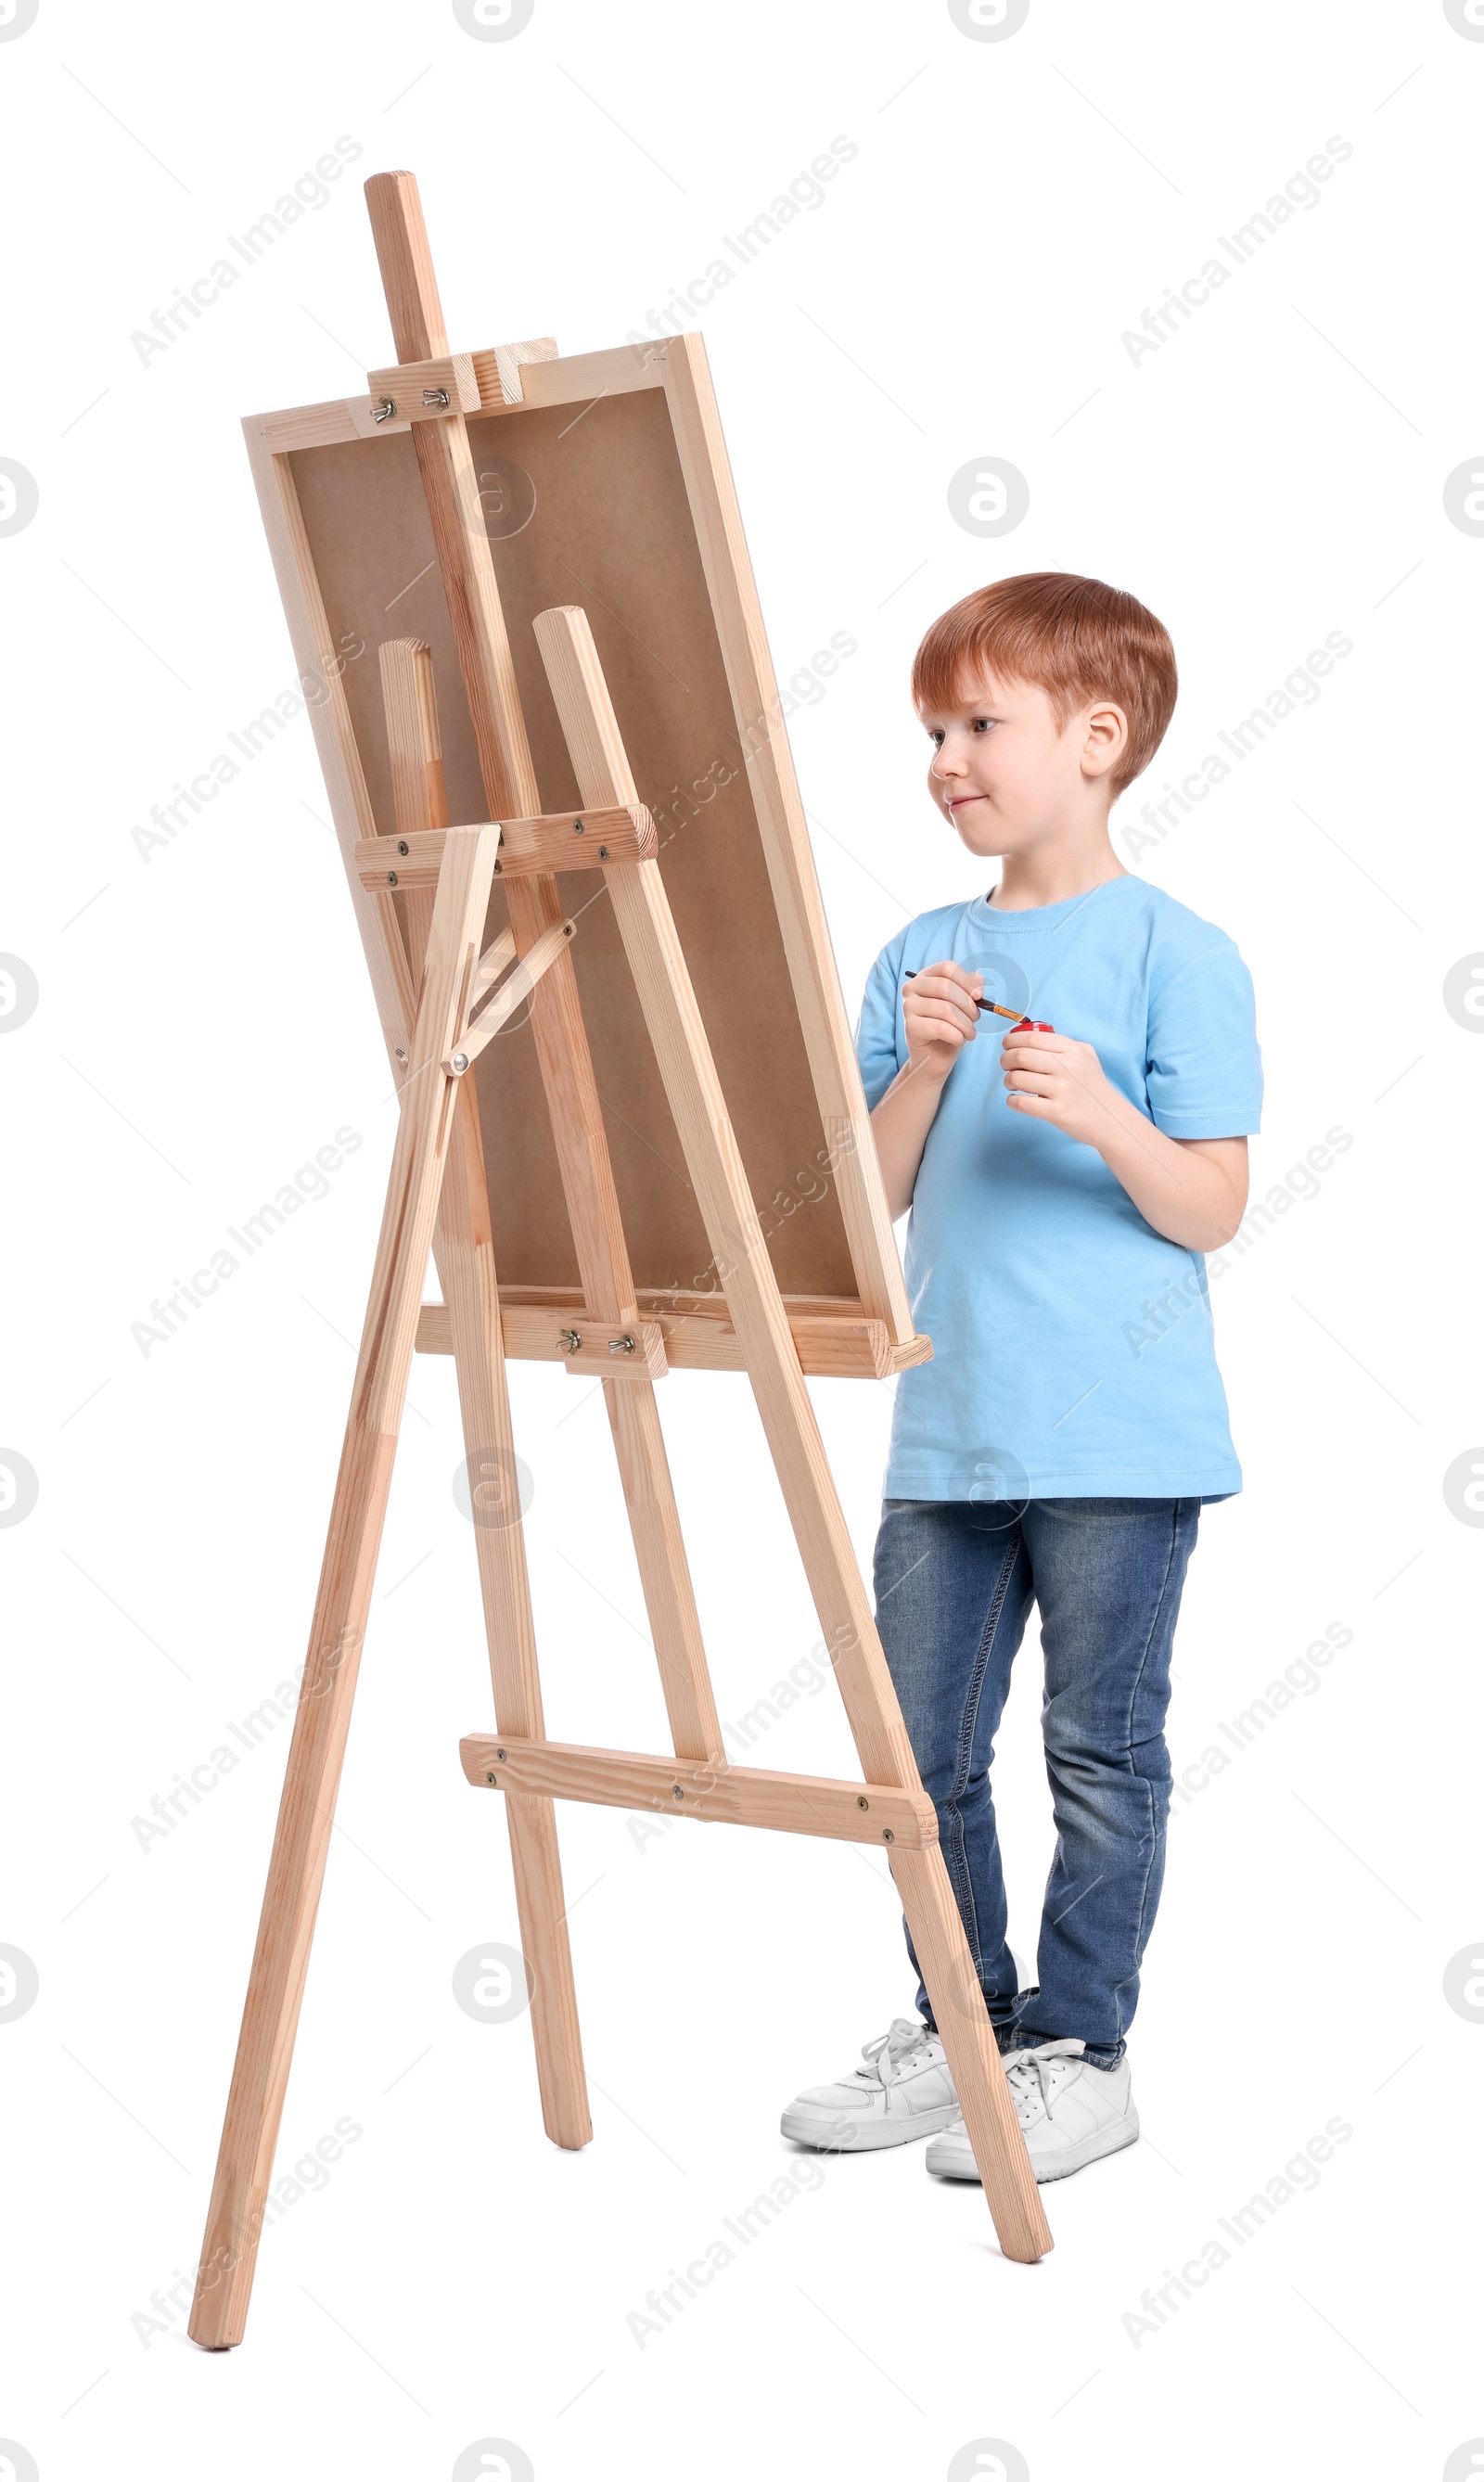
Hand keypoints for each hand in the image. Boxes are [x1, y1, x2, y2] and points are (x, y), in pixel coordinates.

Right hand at [903, 959, 981, 1082]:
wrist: (934, 1058)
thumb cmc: (948, 1028)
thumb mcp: (962, 1005)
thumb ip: (969, 989)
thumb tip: (978, 979)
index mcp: (924, 977)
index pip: (947, 968)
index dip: (966, 981)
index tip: (979, 996)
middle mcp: (911, 988)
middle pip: (946, 987)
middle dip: (967, 1005)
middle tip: (975, 1019)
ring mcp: (908, 1007)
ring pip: (945, 1009)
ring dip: (965, 1024)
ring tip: (970, 1033)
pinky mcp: (910, 1028)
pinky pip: (941, 1028)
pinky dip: (957, 1036)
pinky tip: (959, 1040)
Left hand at [999, 1026, 1124, 1146]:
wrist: (1109, 1118)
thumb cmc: (1092, 1085)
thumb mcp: (1086, 1055)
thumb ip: (1062, 1043)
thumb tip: (1028, 1037)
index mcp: (1073, 1050)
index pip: (1032, 1038)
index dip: (1012, 1040)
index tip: (1007, 1045)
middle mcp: (1068, 1068)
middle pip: (1020, 1055)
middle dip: (1005, 1060)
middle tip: (1006, 1066)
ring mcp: (1062, 1090)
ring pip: (1017, 1078)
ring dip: (1008, 1081)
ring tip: (1012, 1084)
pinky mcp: (1057, 1112)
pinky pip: (1021, 1103)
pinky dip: (1012, 1101)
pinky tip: (1016, 1100)